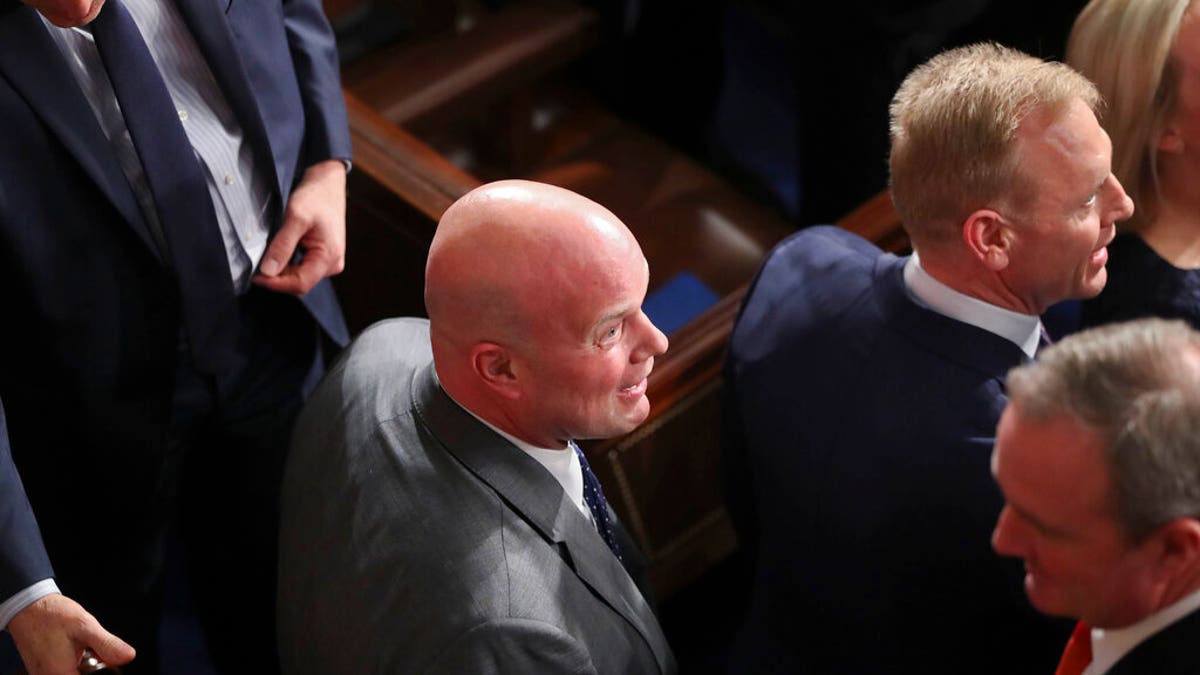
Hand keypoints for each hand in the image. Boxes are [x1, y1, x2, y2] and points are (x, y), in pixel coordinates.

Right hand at [7, 594, 134, 674]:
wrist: (26, 607)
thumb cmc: (51, 615)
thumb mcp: (85, 626)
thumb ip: (107, 644)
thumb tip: (128, 656)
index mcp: (61, 674)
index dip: (100, 674)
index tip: (103, 660)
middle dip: (92, 668)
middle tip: (96, 653)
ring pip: (72, 674)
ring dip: (83, 667)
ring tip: (84, 649)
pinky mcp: (40, 670)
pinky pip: (62, 671)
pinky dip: (73, 664)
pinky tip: (77, 650)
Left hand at [253, 159, 346, 295]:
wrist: (327, 183)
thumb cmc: (316, 197)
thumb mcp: (296, 218)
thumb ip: (282, 246)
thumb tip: (268, 270)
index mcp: (329, 257)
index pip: (300, 283)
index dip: (276, 284)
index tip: (256, 277)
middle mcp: (332, 263)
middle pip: (300, 283)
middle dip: (277, 277)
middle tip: (256, 266)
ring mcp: (328, 261)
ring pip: (300, 276)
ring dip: (281, 270)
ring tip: (267, 255)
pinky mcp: (323, 256)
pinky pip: (302, 268)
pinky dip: (287, 263)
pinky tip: (278, 252)